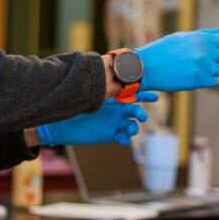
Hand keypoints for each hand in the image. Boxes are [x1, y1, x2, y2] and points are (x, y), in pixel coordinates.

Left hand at [36, 92, 157, 146]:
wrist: (63, 123)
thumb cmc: (74, 105)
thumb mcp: (88, 96)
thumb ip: (100, 91)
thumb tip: (109, 80)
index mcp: (113, 99)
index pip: (132, 95)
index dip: (144, 96)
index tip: (155, 97)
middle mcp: (116, 110)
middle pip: (134, 111)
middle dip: (140, 113)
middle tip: (142, 116)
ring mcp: (114, 123)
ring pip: (131, 125)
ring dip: (134, 127)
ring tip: (131, 130)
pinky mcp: (109, 135)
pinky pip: (122, 137)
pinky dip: (125, 139)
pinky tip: (123, 139)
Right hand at [137, 28, 218, 91]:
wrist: (146, 67)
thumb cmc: (163, 50)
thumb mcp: (182, 38)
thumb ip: (204, 35)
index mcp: (200, 38)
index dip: (214, 46)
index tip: (205, 50)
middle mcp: (204, 51)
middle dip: (213, 59)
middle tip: (197, 61)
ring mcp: (202, 66)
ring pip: (218, 69)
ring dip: (210, 71)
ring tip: (194, 69)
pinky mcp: (199, 80)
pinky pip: (213, 81)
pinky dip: (206, 81)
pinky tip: (194, 76)